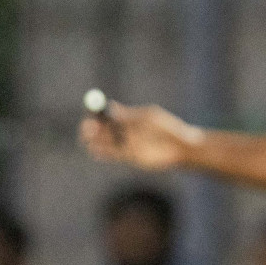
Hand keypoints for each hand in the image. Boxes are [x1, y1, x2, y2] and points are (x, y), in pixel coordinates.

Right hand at [80, 100, 199, 171]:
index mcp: (129, 118)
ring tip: (89, 139)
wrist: (180, 148)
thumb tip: (110, 106)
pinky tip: (96, 151)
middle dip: (93, 128)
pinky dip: (103, 153)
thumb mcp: (148, 118)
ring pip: (105, 143)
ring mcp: (127, 145)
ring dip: (95, 141)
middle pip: (103, 130)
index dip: (97, 115)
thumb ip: (129, 116)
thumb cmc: (167, 128)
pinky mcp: (129, 158)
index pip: (108, 116)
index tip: (91, 113)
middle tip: (86, 127)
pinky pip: (112, 155)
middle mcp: (125, 132)